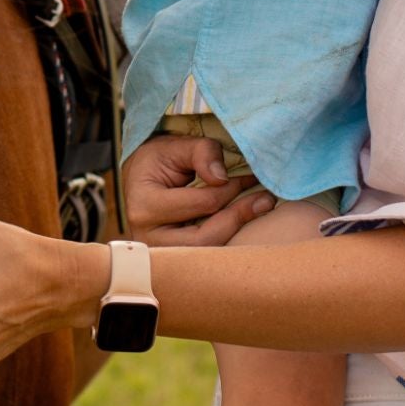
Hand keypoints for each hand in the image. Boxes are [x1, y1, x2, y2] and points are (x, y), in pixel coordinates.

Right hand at [124, 134, 275, 245]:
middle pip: (203, 239)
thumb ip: (202, 153)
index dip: (231, 189)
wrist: (139, 179)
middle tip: (265, 200)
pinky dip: (226, 241)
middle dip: (238, 218)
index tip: (251, 176)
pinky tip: (242, 222)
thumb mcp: (177, 146)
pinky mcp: (171, 260)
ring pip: (205, 254)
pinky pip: (203, 258)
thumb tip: (223, 178)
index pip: (201, 203)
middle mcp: (148, 236)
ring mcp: (158, 253)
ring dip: (235, 233)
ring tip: (259, 209)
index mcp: (145, 205)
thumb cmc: (159, 160)